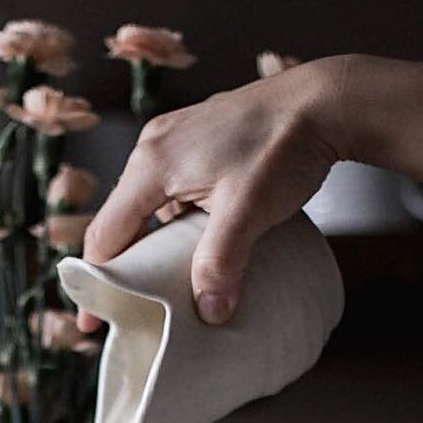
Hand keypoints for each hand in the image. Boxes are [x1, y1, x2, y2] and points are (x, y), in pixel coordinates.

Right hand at [82, 58, 342, 325]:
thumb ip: (221, 263)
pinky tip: (195, 244)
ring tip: (163, 283)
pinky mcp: (199, 140)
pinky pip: (170, 190)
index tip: (95, 321)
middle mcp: (154, 146)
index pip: (104, 235)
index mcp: (151, 164)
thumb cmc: (286, 143)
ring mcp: (176, 139)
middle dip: (121, 267)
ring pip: (147, 206)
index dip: (96, 283)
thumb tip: (208, 312)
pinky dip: (173, 223)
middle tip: (129, 308)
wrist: (326, 100)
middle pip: (121, 221)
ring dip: (151, 245)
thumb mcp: (249, 211)